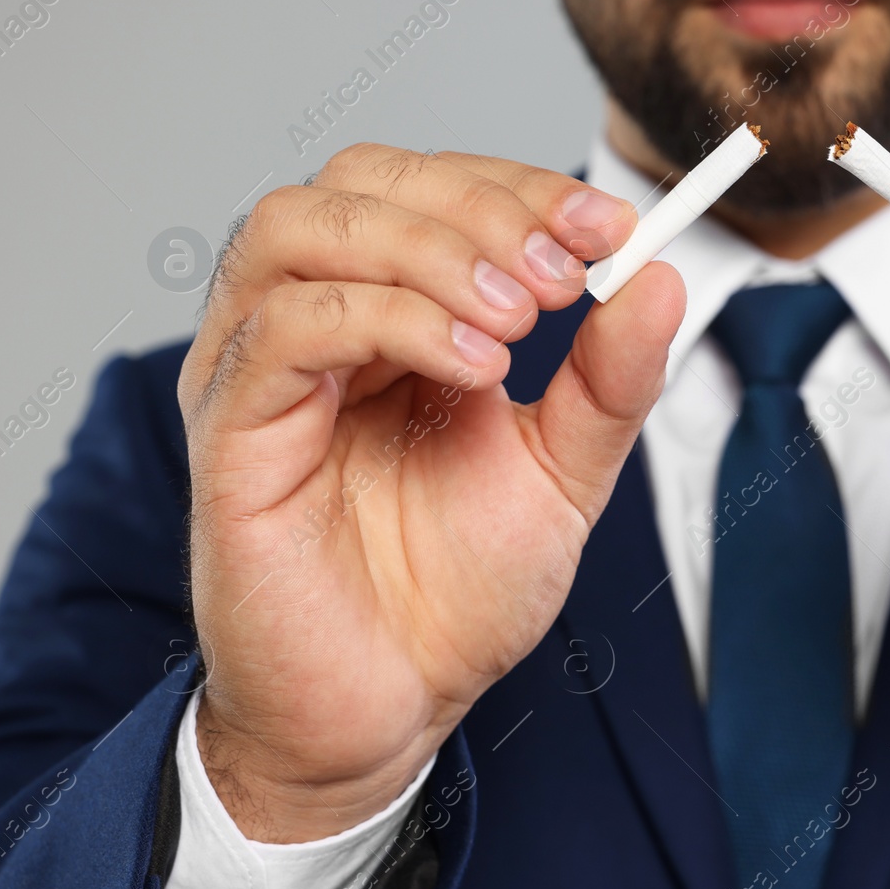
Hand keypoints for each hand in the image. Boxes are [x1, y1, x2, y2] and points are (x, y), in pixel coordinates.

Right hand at [181, 143, 684, 840]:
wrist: (394, 708)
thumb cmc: (457, 592)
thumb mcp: (564, 470)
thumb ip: (608, 377)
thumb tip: (659, 273)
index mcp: (388, 318)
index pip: (431, 190)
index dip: (521, 190)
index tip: (610, 225)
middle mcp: (315, 325)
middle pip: (361, 180)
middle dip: (481, 207)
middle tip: (567, 272)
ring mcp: (262, 371)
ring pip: (303, 228)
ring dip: (429, 250)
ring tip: (520, 319)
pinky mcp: (231, 433)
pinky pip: (285, 328)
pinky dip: (388, 319)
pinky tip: (473, 368)